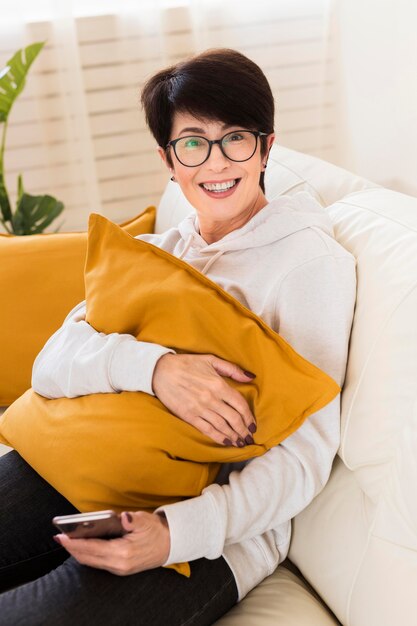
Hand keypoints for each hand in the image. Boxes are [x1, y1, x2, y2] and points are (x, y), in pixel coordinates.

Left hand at [54, 511, 169, 574]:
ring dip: (78, 552)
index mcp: (123, 552)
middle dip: (72, 548)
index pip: (93, 548)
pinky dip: (87, 555)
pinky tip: (82, 547)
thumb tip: (124, 517)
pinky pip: (97, 563)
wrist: (169, 545)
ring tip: (67, 541)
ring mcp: (119, 569)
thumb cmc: (156, 531)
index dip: (76, 543)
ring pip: (91, 562)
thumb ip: (133, 520)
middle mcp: (119, 564)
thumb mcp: (146, 521)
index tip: (63, 536)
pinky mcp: (119, 569)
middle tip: (59, 538)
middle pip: (88, 558)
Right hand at [152, 353, 256, 446]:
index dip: (249, 416)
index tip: (253, 424)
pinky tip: (226, 442)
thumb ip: (232, 369)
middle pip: (234, 418)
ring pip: (222, 426)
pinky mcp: (189, 416)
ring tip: (241, 443)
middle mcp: (211, 398)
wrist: (160, 370)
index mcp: (218, 384)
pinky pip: (207, 430)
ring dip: (234, 436)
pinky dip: (219, 437)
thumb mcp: (211, 359)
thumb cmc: (187, 363)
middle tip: (249, 437)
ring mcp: (200, 409)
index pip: (240, 404)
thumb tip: (251, 377)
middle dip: (244, 430)